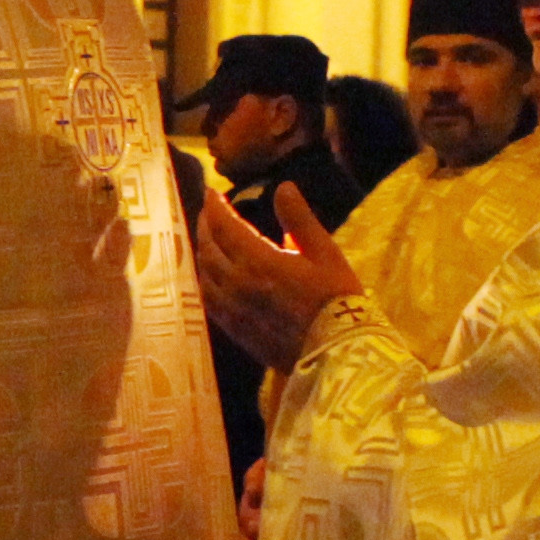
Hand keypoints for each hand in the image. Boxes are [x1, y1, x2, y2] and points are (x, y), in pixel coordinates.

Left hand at [193, 178, 360, 370]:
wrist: (337, 353)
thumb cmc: (337, 299)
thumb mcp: (325, 253)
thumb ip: (299, 220)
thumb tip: (283, 187)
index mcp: (259, 262)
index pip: (224, 226)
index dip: (215, 207)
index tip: (211, 192)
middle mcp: (238, 284)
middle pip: (209, 249)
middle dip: (205, 226)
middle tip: (208, 212)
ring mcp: (233, 310)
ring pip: (205, 275)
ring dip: (203, 252)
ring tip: (208, 240)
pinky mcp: (235, 331)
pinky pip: (209, 301)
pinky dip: (205, 281)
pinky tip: (211, 277)